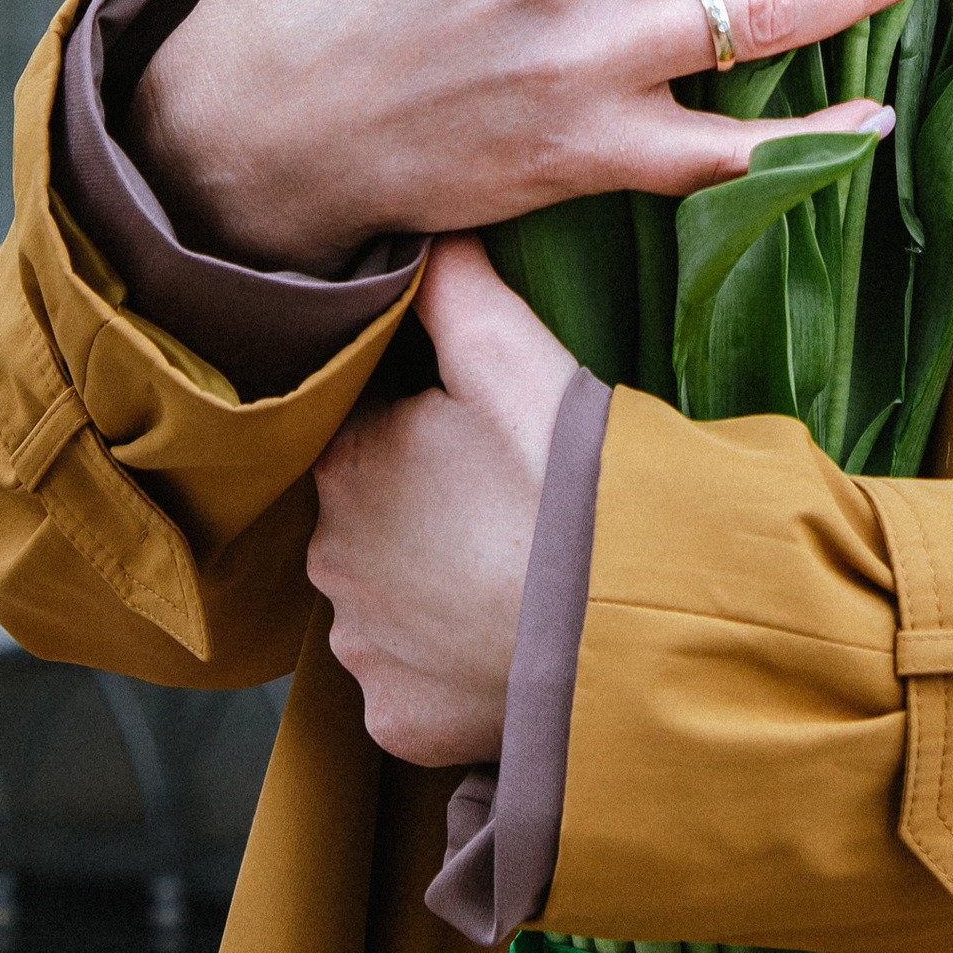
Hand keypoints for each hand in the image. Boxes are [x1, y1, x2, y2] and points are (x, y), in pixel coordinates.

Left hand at [308, 233, 570, 765]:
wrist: (624, 621)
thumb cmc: (568, 480)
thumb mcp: (512, 355)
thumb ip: (455, 285)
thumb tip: (426, 229)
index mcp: (348, 460)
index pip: (370, 440)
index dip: (430, 441)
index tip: (486, 451)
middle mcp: (329, 557)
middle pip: (372, 527)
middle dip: (425, 522)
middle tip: (508, 518)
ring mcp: (360, 649)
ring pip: (388, 610)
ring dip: (434, 601)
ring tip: (514, 583)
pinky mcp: (394, 723)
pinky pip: (410, 690)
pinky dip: (448, 675)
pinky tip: (502, 649)